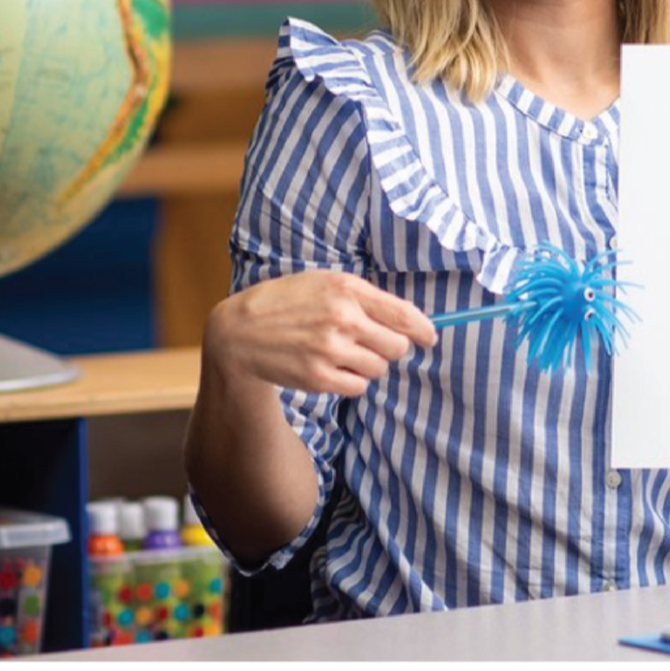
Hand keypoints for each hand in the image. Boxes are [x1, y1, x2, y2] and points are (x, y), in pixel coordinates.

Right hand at [205, 270, 436, 397]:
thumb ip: (364, 298)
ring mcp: (329, 349)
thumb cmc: (288, 303)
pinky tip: (331, 368)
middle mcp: (342, 318)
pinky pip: (358, 387)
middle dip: (390, 349)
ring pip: (378, 369)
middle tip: (371, 345)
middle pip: (397, 347)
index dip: (423, 330)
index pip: (403, 314)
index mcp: (347, 289)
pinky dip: (352, 381)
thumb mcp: (324, 284)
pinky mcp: (318, 377)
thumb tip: (409, 322)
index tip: (429, 339)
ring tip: (342, 353)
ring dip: (368, 365)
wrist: (240, 331)